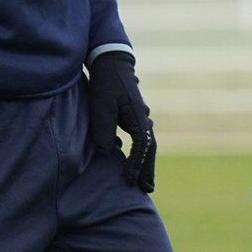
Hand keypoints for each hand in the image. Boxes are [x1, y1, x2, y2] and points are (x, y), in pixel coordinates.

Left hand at [88, 52, 156, 192]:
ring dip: (145, 163)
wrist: (110, 62)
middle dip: (148, 169)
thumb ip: (103, 129)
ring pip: (147, 144)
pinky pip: (141, 138)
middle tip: (146, 190)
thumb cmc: (105, 82)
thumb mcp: (101, 105)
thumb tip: (107, 152)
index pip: (142, 146)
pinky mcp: (134, 115)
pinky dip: (141, 153)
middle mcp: (143, 117)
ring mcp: (140, 116)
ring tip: (143, 182)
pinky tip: (135, 163)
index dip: (137, 165)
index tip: (130, 181)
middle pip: (150, 149)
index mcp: (138, 116)